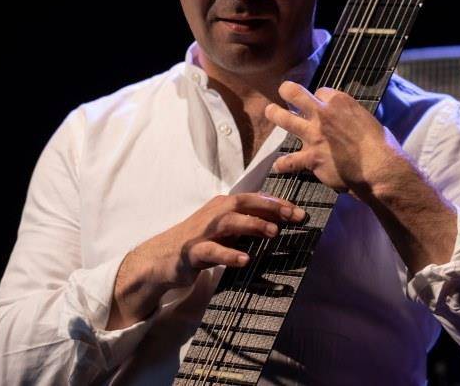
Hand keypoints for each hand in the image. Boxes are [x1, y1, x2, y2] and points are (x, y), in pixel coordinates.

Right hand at [130, 192, 306, 289]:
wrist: (162, 257)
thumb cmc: (198, 242)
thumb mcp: (224, 230)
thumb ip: (245, 224)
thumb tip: (277, 222)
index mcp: (222, 206)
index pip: (252, 199)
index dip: (275, 202)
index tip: (298, 209)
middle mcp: (213, 214)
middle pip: (243, 204)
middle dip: (270, 207)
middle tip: (294, 215)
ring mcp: (202, 232)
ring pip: (229, 222)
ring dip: (252, 225)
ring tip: (273, 231)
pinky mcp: (192, 252)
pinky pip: (212, 251)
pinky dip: (229, 254)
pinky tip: (245, 260)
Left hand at [265, 80, 405, 199]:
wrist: (378, 168)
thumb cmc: (381, 145)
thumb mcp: (367, 120)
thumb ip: (351, 118)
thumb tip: (348, 123)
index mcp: (340, 102)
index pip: (322, 92)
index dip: (321, 99)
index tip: (321, 104)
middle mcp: (322, 114)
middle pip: (295, 94)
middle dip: (287, 90)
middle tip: (283, 91)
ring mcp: (314, 135)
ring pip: (285, 119)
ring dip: (275, 114)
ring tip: (269, 111)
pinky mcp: (311, 157)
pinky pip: (289, 161)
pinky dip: (282, 164)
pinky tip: (278, 166)